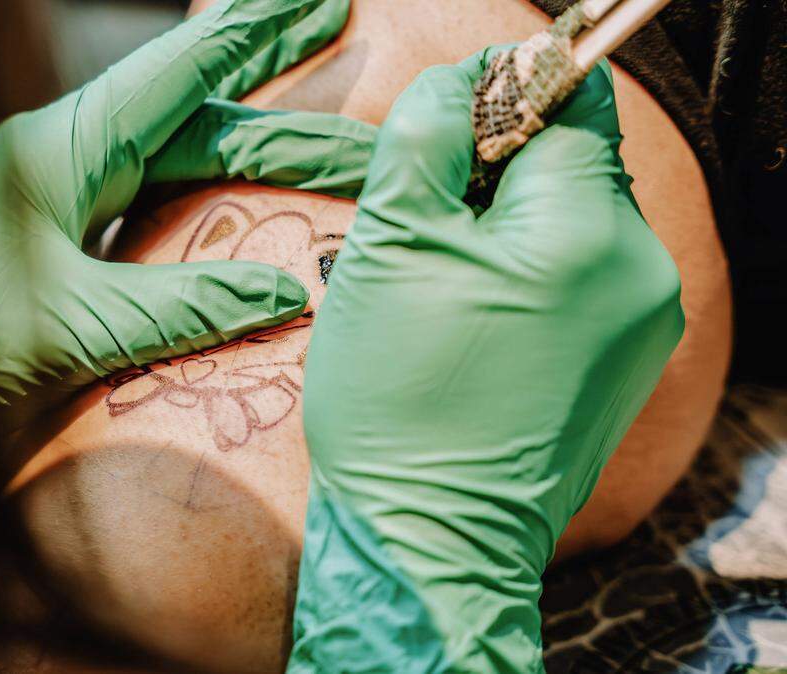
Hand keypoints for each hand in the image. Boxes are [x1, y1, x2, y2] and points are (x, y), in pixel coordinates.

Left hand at [0, 0, 376, 536]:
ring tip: (325, 133)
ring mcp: (63, 195)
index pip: (174, 76)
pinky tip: (246, 196)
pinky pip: (153, 201)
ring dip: (250, 142)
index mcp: (59, 149)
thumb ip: (186, 308)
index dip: (248, 32)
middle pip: (191, 112)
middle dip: (274, 77)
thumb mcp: (80, 330)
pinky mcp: (62, 236)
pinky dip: (209, 193)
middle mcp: (64, 157)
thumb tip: (289, 295)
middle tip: (342, 27)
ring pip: (177, 156)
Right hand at [289, 52, 682, 671]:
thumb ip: (429, 133)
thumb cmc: (398, 400)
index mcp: (588, 232)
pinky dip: (528, 275)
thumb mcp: (389, 244)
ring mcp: (644, 324)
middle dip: (496, 172)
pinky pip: (581, 278)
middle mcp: (642, 271)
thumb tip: (466, 77)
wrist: (429, 538)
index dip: (498, 99)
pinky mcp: (627, 362)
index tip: (441, 137)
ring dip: (507, 226)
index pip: (566, 101)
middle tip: (424, 232)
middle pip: (574, 160)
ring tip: (441, 289)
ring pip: (573, 220)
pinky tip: (472, 325)